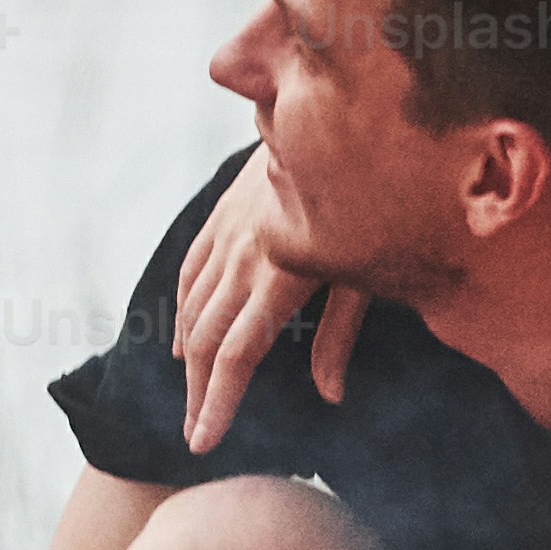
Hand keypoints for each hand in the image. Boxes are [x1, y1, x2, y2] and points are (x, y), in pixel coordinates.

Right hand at [168, 149, 366, 450]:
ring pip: (192, 306)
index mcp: (282, 267)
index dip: (219, 401)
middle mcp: (246, 251)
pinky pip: (191, 269)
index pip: (238, 350)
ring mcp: (229, 230)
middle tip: (192, 436)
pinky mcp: (224, 212)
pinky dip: (183, 309)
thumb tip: (330, 395)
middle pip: (206, 336)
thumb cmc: (369, 190)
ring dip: (188, 359)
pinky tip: (182, 341)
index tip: (203, 441)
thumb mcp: (366, 265)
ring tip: (191, 400)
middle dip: (197, 392)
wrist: (330, 108)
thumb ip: (342, 332)